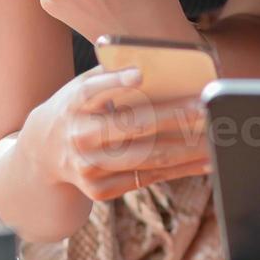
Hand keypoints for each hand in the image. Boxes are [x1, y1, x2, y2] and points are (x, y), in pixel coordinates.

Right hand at [29, 65, 210, 201]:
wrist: (43, 152)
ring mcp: (88, 167)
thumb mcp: (82, 89)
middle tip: (206, 107)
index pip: (91, 90)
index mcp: (72, 103)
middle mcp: (78, 136)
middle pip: (131, 125)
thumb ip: (112, 77)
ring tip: (216, 136)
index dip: (115, 81)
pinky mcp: (100, 190)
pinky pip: (148, 178)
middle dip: (173, 116)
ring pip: (147, 157)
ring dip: (187, 147)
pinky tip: (205, 159)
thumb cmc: (77, 108)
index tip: (141, 74)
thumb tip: (162, 68)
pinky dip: (180, 169)